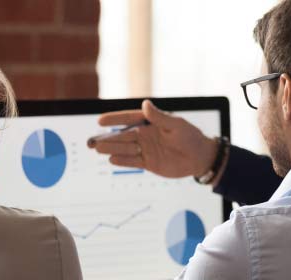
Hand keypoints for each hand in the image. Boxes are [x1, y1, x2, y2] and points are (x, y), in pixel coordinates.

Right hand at [90, 100, 218, 178]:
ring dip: (111, 149)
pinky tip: (111, 160)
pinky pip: (133, 161)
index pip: (129, 119)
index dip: (115, 119)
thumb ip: (159, 117)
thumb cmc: (190, 137)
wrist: (200, 157)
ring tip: (97, 149)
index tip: (101, 121)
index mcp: (150, 122)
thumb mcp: (176, 124)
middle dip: (107, 138)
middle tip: (91, 141)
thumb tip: (144, 104)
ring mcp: (146, 149)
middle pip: (122, 136)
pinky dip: (123, 161)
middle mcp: (145, 135)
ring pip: (125, 149)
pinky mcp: (149, 163)